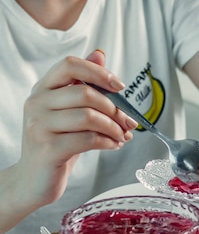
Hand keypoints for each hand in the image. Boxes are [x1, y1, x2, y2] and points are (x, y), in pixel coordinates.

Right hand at [14, 50, 135, 209]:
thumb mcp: (70, 112)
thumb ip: (83, 84)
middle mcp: (37, 103)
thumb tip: (99, 54)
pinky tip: (113, 145)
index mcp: (43, 89)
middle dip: (115, 109)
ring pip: (89, 117)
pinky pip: (88, 139)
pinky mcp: (48, 148)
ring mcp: (40, 126)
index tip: (120, 86)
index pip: (70, 65)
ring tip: (122, 136)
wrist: (34, 179)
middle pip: (85, 93)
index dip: (98, 71)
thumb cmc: (57, 143)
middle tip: (130, 122)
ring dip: (114, 128)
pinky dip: (108, 142)